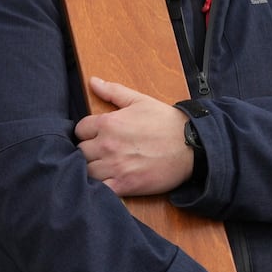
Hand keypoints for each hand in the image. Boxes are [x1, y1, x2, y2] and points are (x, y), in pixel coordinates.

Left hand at [75, 77, 192, 195]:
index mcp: (108, 123)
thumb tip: (92, 81)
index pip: (80, 130)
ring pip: (87, 172)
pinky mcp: (124, 185)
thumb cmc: (166, 122)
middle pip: (81, 152)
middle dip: (88, 151)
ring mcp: (115, 167)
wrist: (191, 145)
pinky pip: (100, 189)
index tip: (96, 136)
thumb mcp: (139, 100)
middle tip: (101, 152)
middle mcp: (107, 145)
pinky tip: (109, 182)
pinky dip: (100, 188)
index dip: (87, 133)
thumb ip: (113, 91)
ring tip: (105, 167)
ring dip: (93, 169)